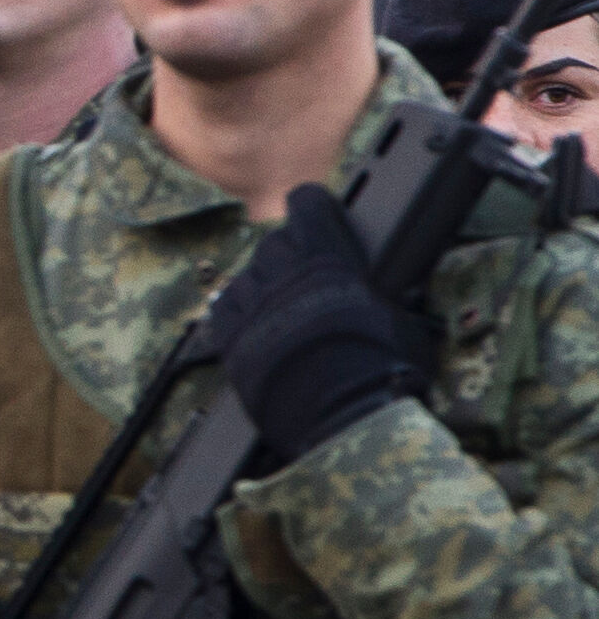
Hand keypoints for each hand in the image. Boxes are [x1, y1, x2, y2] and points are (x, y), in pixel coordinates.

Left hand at [203, 183, 432, 464]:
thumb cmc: (383, 367)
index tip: (321, 216)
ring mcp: (251, 303)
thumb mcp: (395, 314)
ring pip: (247, 275)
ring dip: (264, 288)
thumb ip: (373, 287)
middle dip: (291, 256)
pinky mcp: (229, 336)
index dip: (315, 209)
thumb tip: (381, 287)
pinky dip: (238, 313)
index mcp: (327, 255)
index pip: (307, 203)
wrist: (341, 415)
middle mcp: (283, 270)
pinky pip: (223, 308)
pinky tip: (256, 326)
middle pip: (276, 243)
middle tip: (309, 281)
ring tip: (287, 314)